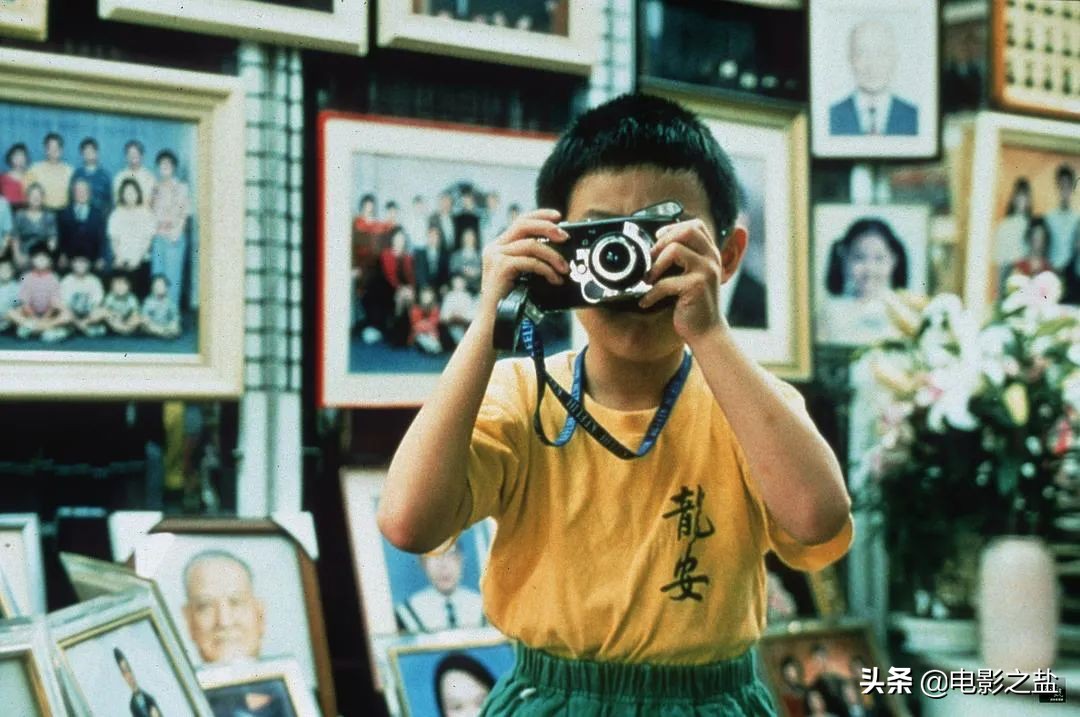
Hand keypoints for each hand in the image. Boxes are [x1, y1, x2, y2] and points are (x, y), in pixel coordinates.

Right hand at [479, 208, 568, 315]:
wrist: (494, 322)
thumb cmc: (510, 302)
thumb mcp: (521, 275)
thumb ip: (531, 260)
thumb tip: (558, 252)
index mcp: (498, 247)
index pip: (520, 221)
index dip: (540, 215)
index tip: (558, 216)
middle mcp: (494, 248)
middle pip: (523, 224)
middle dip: (547, 228)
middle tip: (565, 237)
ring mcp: (495, 256)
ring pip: (531, 244)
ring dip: (553, 256)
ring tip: (564, 269)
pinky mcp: (501, 267)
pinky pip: (530, 262)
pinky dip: (546, 269)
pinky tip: (554, 279)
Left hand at [638, 218, 726, 340]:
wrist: (707, 332)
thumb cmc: (694, 304)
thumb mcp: (692, 276)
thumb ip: (683, 260)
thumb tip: (654, 247)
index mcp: (710, 253)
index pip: (695, 225)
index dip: (673, 228)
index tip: (658, 241)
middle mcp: (712, 259)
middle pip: (686, 231)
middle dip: (662, 242)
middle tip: (651, 261)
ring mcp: (706, 272)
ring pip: (674, 250)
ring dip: (655, 265)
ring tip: (648, 280)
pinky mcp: (697, 287)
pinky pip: (666, 282)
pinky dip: (651, 294)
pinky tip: (646, 302)